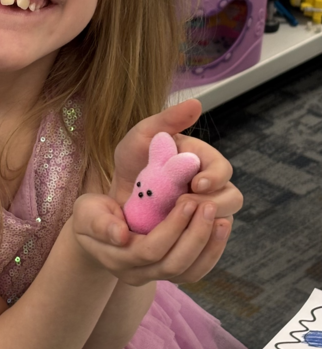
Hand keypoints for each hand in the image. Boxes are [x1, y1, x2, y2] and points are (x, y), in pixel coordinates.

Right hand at [72, 190, 231, 287]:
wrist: (98, 231)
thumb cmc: (92, 215)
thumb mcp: (87, 212)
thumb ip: (100, 223)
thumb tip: (120, 236)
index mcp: (117, 259)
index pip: (150, 250)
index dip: (172, 228)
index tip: (187, 200)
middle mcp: (137, 274)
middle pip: (174, 264)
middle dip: (195, 235)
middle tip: (208, 205)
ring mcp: (154, 277)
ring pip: (188, 273)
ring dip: (208, 247)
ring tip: (222, 219)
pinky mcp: (169, 273)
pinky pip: (195, 272)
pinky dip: (211, 252)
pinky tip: (220, 228)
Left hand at [109, 99, 241, 234]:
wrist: (116, 196)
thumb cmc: (132, 162)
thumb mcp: (142, 137)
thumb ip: (168, 120)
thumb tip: (196, 103)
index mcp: (202, 161)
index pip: (223, 169)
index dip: (215, 177)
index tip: (197, 183)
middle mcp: (211, 187)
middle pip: (232, 198)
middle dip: (214, 203)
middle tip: (187, 205)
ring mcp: (206, 212)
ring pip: (223, 223)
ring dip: (205, 224)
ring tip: (179, 222)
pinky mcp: (195, 235)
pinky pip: (208, 245)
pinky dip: (199, 244)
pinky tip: (180, 241)